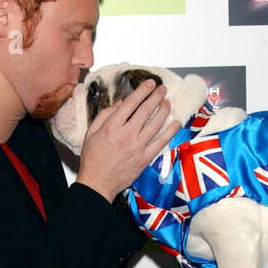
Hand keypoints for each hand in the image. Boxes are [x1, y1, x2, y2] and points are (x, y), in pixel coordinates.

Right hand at [75, 80, 179, 202]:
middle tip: (162, 89)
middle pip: (145, 110)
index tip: (149, 83)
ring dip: (164, 110)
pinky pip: (161, 142)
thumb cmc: (92, 159)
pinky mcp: (145, 158)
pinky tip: (176, 123)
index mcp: (112, 126)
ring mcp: (138, 147)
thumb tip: (120, 103)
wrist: (98, 183)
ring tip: (167, 102)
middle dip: (156, 96)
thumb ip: (105, 115)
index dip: (142, 91)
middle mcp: (126, 134)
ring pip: (155, 123)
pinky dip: (170, 131)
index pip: (131, 103)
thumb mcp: (91, 133)